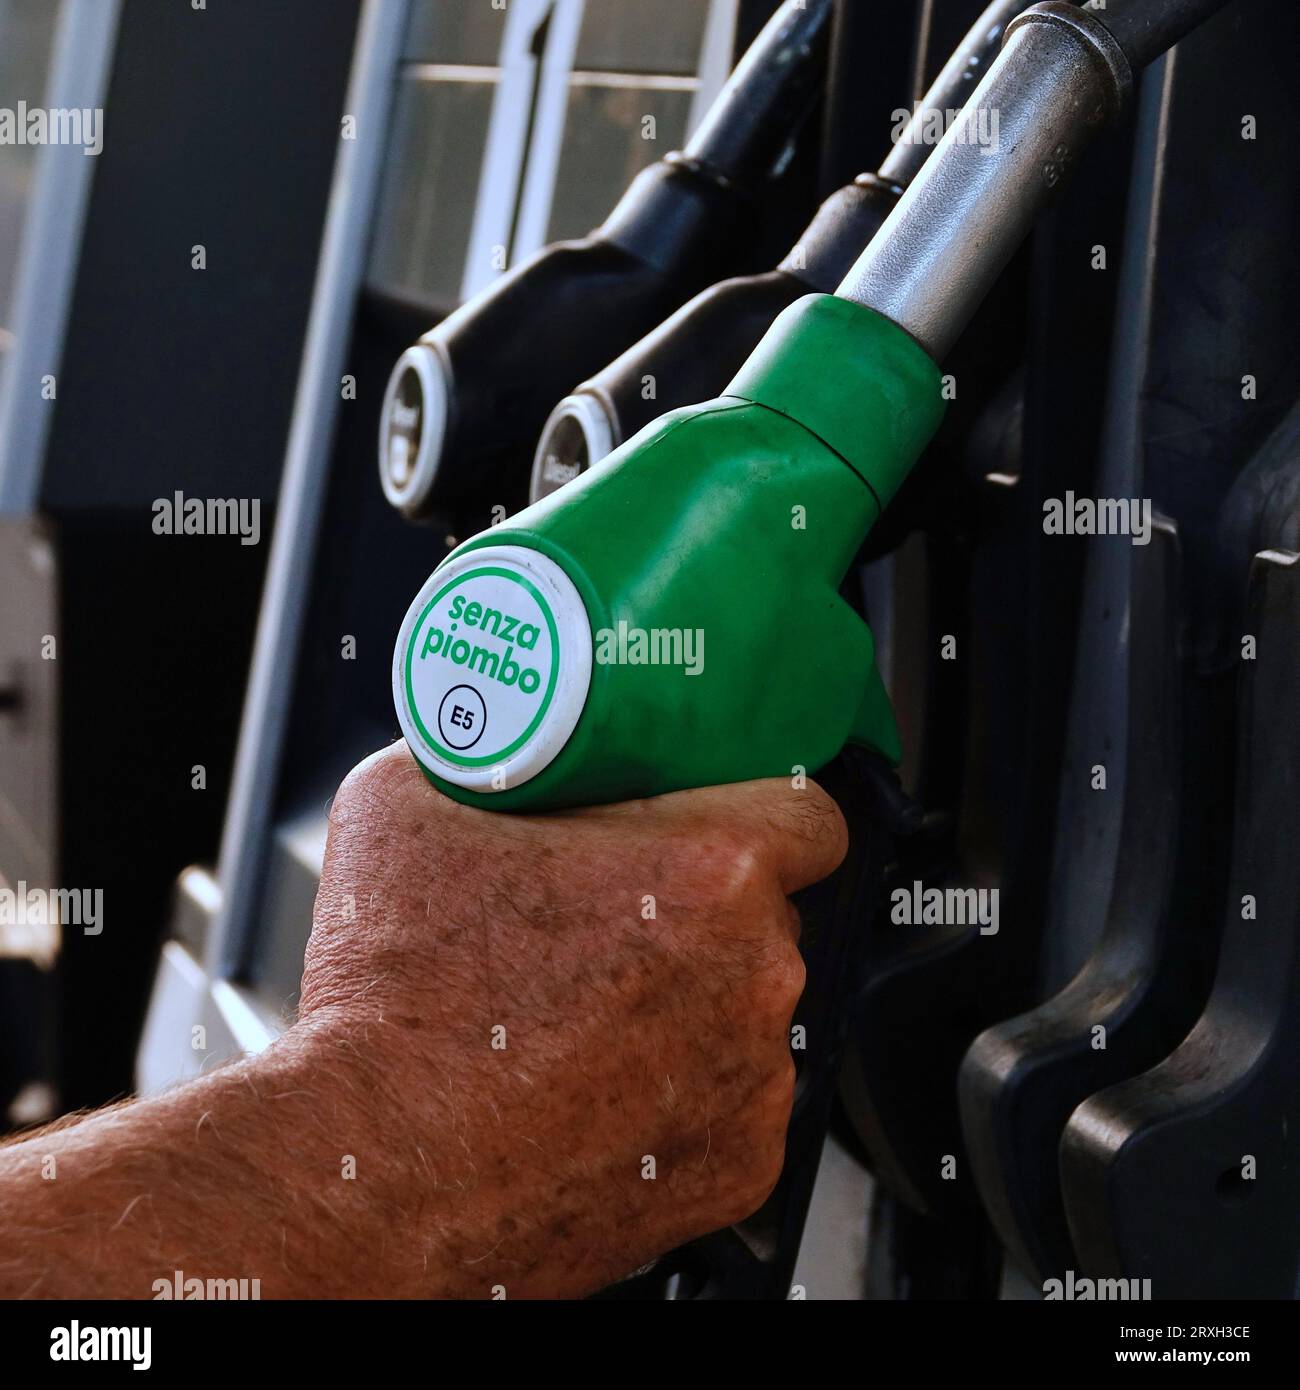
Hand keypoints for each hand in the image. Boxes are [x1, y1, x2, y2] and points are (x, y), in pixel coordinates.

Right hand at [299, 742, 847, 1297]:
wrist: (371, 1166)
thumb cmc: (395, 995)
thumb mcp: (407, 802)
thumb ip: (486, 755)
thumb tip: (491, 739)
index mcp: (712, 868)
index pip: (811, 815)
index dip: (764, 811)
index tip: (720, 826)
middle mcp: (757, 973)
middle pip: (767, 914)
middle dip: (704, 910)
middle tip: (613, 919)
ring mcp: (754, 1078)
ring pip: (748, 1009)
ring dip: (692, 1002)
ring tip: (588, 1015)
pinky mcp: (740, 1163)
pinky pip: (732, 1100)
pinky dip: (681, 1091)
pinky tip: (598, 1086)